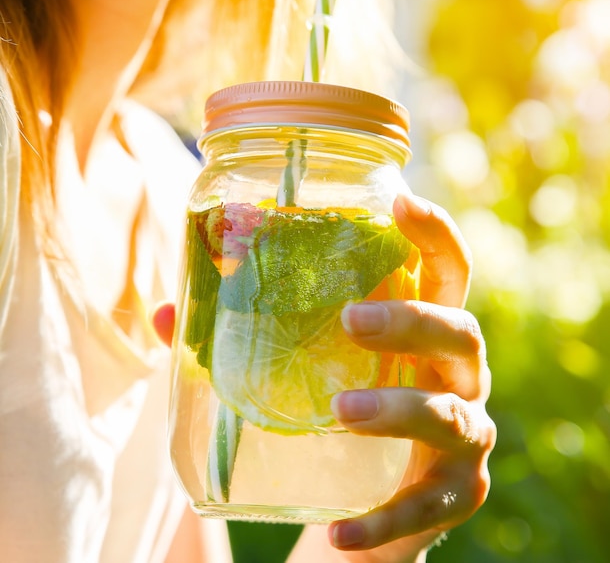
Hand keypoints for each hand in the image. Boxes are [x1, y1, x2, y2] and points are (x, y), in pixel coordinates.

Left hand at [152, 192, 495, 562]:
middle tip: (353, 320)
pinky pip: (423, 508)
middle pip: (459, 333)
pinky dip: (382, 520)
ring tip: (340, 412)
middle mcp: (458, 377)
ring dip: (397, 410)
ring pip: (450, 416)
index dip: (435, 233)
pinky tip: (337, 532)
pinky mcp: (452, 497)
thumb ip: (241, 337)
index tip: (403, 202)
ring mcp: (463, 438)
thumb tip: (167, 311)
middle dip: (412, 320)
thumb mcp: (307, 367)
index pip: (446, 271)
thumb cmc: (339, 410)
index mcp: (423, 333)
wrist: (369, 500)